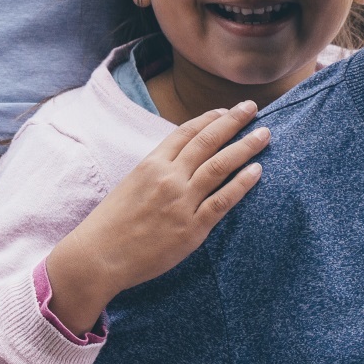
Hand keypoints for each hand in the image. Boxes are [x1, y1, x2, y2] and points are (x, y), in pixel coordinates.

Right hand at [43, 102, 266, 333]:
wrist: (99, 256)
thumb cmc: (111, 224)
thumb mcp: (130, 185)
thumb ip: (156, 172)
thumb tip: (180, 163)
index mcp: (150, 164)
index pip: (186, 132)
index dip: (209, 119)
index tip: (225, 110)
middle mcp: (168, 177)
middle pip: (207, 141)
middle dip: (233, 121)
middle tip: (251, 107)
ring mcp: (181, 201)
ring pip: (220, 165)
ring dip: (245, 146)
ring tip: (264, 134)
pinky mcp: (192, 227)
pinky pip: (223, 200)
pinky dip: (242, 184)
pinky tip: (257, 171)